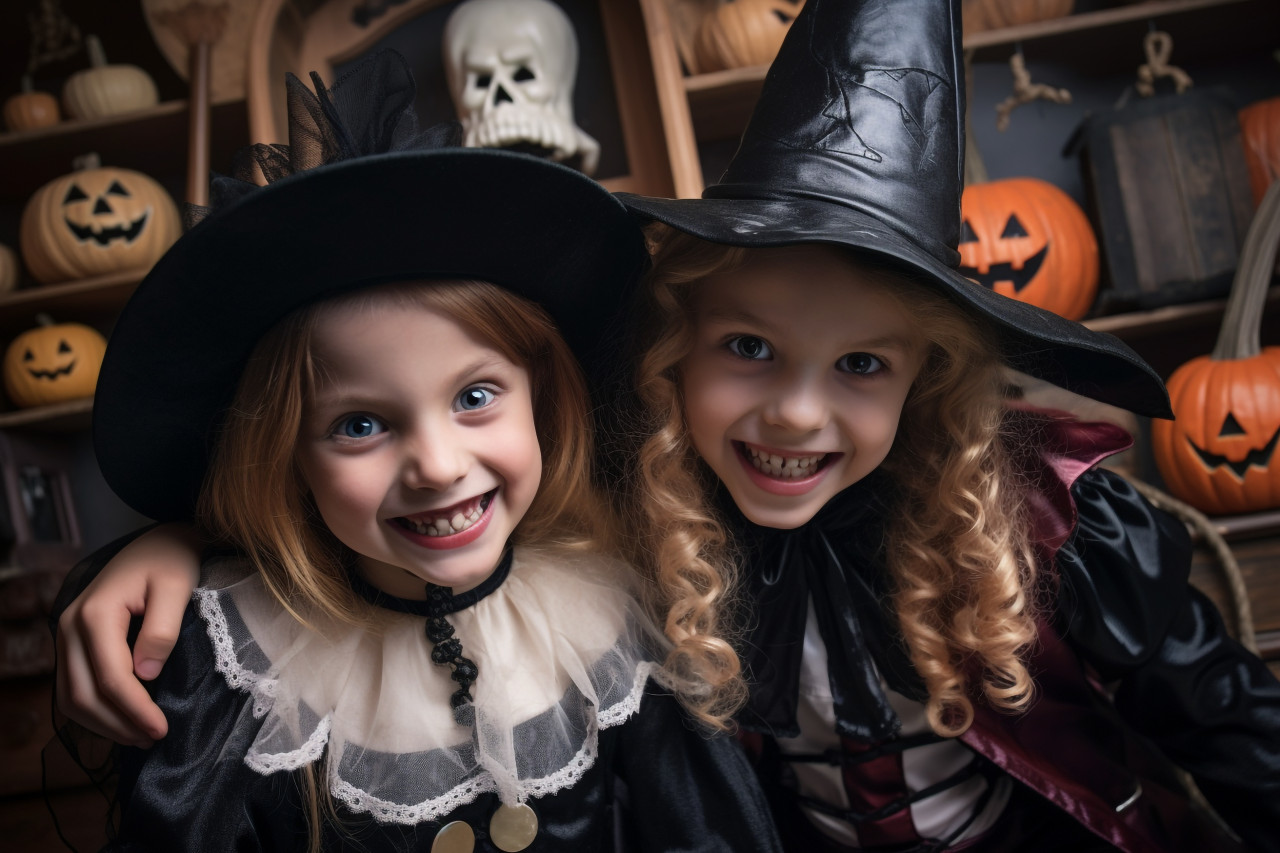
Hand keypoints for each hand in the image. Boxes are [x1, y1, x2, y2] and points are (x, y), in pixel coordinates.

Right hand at [55, 524, 201, 746]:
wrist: (157, 542)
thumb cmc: (171, 561)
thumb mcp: (177, 588)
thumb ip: (162, 630)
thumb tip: (146, 675)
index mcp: (96, 614)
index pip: (111, 678)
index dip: (135, 710)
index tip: (162, 730)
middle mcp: (70, 627)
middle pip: (83, 694)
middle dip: (118, 724)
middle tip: (154, 739)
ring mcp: (66, 635)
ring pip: (71, 697)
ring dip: (102, 724)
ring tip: (140, 736)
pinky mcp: (72, 642)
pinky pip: (72, 687)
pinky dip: (92, 711)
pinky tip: (122, 720)